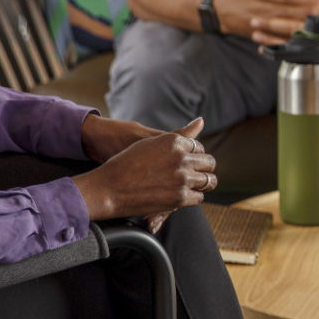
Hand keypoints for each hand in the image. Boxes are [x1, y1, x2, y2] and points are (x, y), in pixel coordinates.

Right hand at [73, 118, 215, 222]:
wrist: (109, 188)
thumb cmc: (125, 163)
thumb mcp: (150, 142)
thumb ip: (178, 135)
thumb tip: (201, 121)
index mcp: (174, 141)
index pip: (199, 147)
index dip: (195, 156)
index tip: (189, 162)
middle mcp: (182, 157)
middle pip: (209, 163)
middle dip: (204, 169)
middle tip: (196, 175)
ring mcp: (182, 177)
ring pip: (208, 181)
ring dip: (201, 184)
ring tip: (191, 186)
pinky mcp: (180, 197)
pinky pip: (198, 197)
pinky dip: (192, 197)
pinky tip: (181, 195)